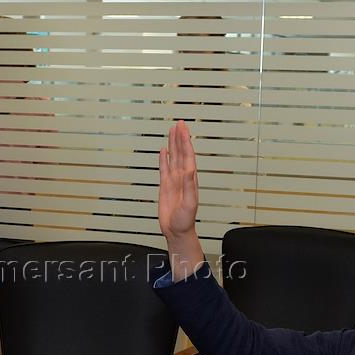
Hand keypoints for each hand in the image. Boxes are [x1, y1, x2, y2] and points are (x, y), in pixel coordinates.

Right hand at [158, 121, 199, 240]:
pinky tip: (164, 151)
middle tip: (179, 123)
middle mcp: (182, 177)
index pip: (188, 156)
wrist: (176, 230)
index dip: (185, 142)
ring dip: (173, 144)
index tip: (183, 129)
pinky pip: (164, 168)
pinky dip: (164, 158)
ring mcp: (174, 180)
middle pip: (181, 152)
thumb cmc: (185, 220)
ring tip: (172, 131)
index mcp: (190, 179)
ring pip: (173, 157)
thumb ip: (190, 186)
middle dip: (180, 138)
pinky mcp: (165, 186)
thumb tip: (190, 169)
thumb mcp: (190, 203)